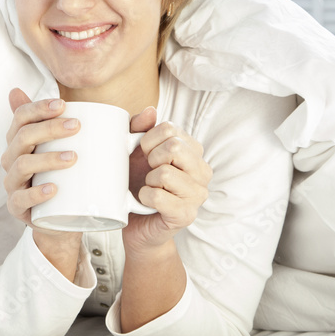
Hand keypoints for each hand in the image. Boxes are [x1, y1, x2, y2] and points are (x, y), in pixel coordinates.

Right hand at [0, 88, 79, 239]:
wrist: (61, 218)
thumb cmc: (60, 176)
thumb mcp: (63, 148)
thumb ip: (64, 124)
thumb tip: (66, 97)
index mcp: (19, 141)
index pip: (21, 117)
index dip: (38, 108)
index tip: (63, 104)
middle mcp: (11, 159)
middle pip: (23, 137)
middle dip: (49, 128)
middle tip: (76, 126)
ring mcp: (13, 184)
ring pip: (22, 165)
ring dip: (47, 158)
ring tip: (72, 157)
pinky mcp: (17, 207)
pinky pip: (21, 199)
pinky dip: (37, 193)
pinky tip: (54, 188)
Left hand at [122, 107, 212, 252]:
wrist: (136, 224)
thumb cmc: (136, 184)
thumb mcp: (133, 151)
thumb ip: (139, 127)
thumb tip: (151, 110)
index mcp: (193, 151)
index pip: (169, 129)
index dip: (146, 140)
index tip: (142, 154)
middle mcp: (202, 171)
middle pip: (174, 147)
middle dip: (150, 158)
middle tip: (146, 171)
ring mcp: (198, 194)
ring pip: (166, 173)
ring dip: (147, 181)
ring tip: (149, 188)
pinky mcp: (187, 215)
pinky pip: (159, 196)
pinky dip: (145, 197)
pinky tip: (147, 202)